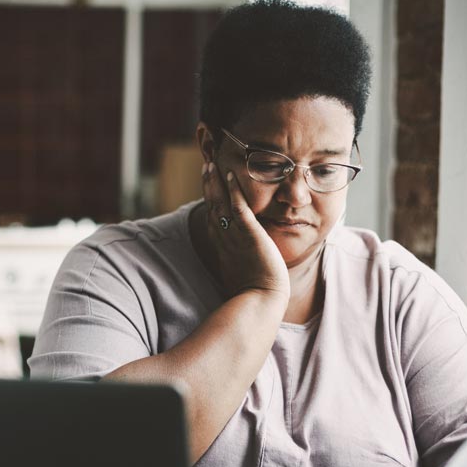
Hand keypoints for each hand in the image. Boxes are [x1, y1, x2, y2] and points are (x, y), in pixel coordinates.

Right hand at [200, 161, 289, 299]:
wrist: (259, 303)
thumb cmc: (253, 295)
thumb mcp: (241, 274)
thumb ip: (239, 262)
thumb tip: (241, 260)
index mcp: (223, 247)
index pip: (213, 217)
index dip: (209, 199)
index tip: (208, 185)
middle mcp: (225, 239)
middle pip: (212, 206)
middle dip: (208, 185)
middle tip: (206, 165)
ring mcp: (235, 236)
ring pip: (221, 204)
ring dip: (216, 182)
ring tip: (212, 163)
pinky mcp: (249, 235)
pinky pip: (239, 208)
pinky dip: (234, 190)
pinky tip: (231, 174)